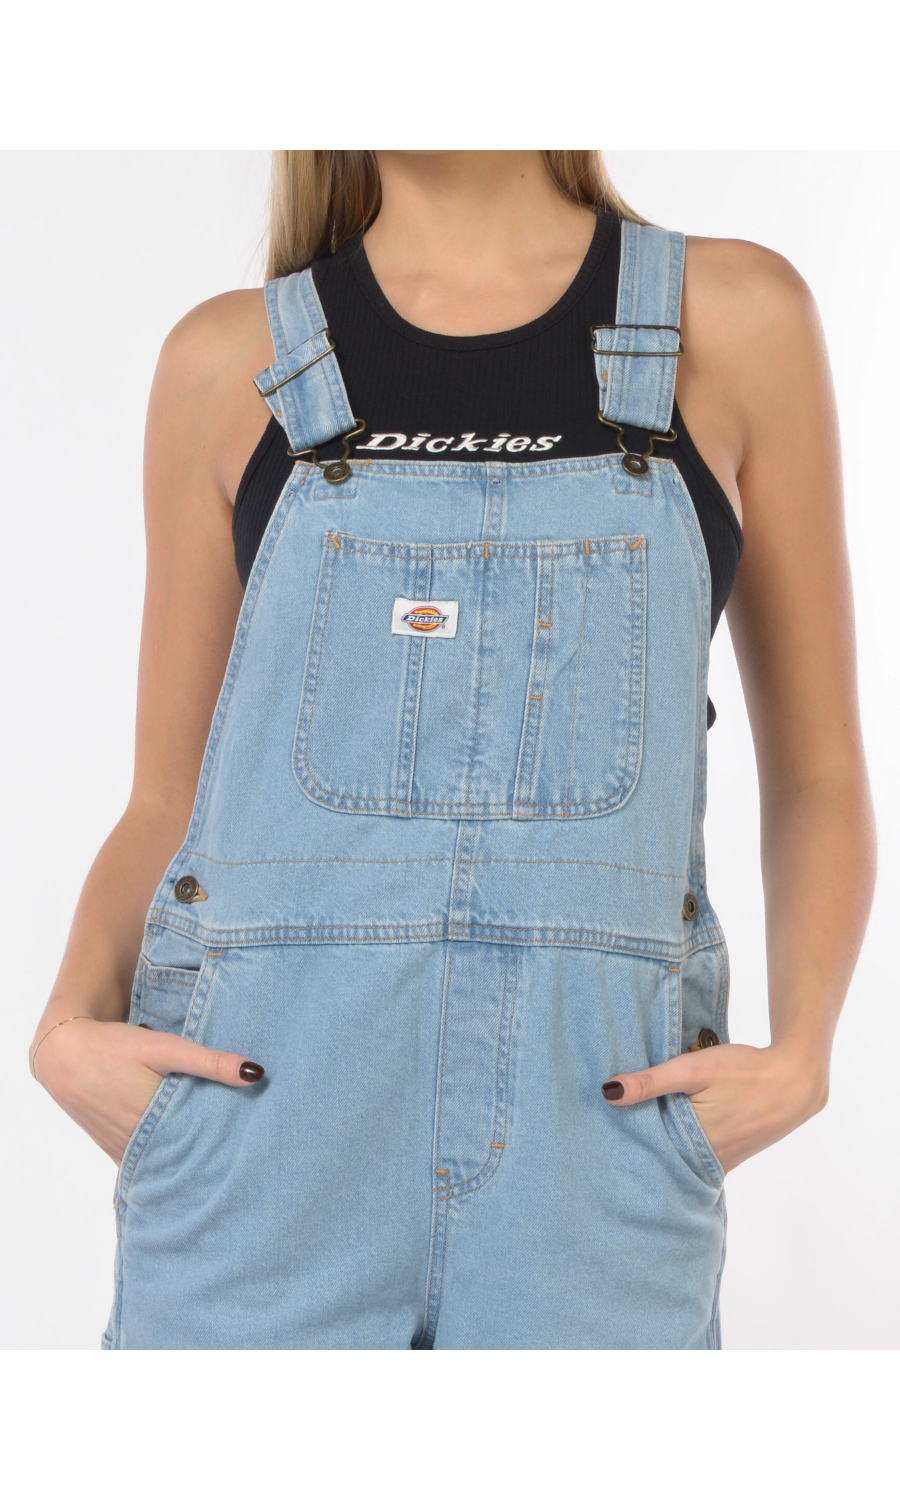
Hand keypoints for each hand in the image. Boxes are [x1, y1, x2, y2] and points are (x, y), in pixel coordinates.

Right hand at [31, 1017, 264, 1166]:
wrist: (64, 1053)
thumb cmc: (115, 1046)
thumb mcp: (165, 1048)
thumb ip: (210, 1062)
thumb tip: (256, 1074)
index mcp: (155, 1122)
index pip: (202, 1147)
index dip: (228, 1151)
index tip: (255, 1155)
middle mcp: (138, 1144)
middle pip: (184, 1159)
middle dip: (211, 1162)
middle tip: (245, 1164)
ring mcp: (123, 1150)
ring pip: (163, 1164)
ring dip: (185, 1163)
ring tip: (222, 1167)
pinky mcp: (113, 1150)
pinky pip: (143, 1165)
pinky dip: (161, 1163)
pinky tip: (183, 1166)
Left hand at [600, 1042, 828, 1173]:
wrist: (795, 1079)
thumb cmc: (744, 1070)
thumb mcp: (694, 1068)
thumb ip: (651, 1081)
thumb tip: (608, 1092)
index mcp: (694, 1144)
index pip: (648, 1154)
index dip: (625, 1147)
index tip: (601, 1142)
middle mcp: (708, 1161)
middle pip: (664, 1160)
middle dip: (642, 1152)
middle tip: (611, 1141)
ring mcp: (724, 1161)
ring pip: (682, 1160)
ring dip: (664, 1150)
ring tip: (636, 1136)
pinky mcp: (733, 1156)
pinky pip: (700, 1158)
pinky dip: (685, 1148)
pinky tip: (673, 1133)